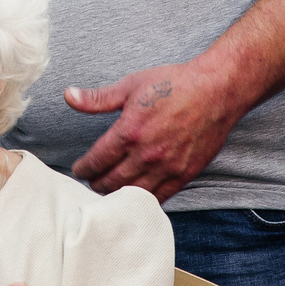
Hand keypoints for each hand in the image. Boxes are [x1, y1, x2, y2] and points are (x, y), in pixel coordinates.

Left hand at [65, 58, 247, 198]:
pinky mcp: (184, 175)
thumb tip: (68, 95)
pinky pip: (158, 198)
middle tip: (91, 181)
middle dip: (95, 183)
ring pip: (132, 194)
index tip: (79, 169)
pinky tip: (134, 196)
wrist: (216, 91)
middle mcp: (146, 155)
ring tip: (108, 189)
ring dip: (116, 194)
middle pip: (110, 182)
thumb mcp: (131, 85)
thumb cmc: (174, 84)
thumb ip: (97, 98)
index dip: (83, 168)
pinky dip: (141, 201)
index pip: (96, 161)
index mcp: (129, 132)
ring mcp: (166, 168)